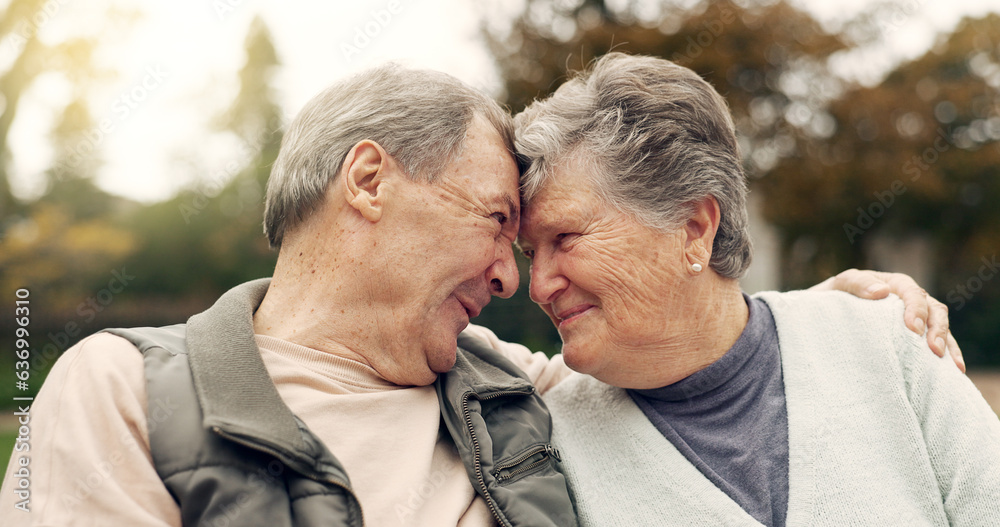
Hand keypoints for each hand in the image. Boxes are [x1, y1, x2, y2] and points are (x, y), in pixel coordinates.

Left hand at [811, 269, 964, 371]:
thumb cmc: (825, 302)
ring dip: (947, 342)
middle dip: (936, 327)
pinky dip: (948, 354)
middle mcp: (904, 300)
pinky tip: (954, 371)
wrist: (815, 321)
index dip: (915, 308)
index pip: (910, 291)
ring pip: (939, 325)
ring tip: (949, 364)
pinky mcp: (911, 339)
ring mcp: (910, 319)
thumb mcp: (834, 289)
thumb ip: (855, 284)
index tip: (913, 328)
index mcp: (888, 284)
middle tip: (933, 349)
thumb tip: (882, 291)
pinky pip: (936, 343)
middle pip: (932, 308)